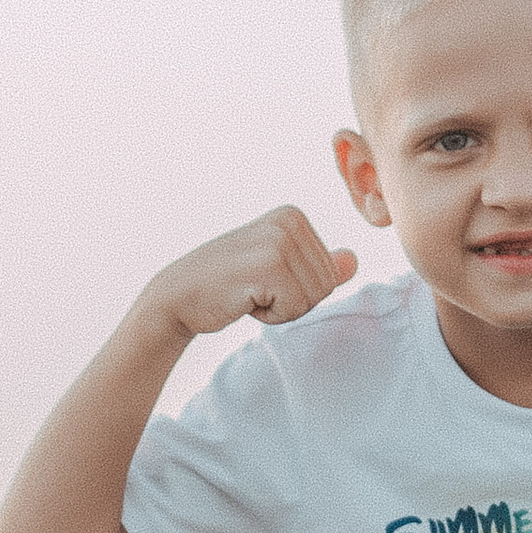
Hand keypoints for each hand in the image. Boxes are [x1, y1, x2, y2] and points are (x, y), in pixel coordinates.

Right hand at [144, 209, 357, 343]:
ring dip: (281, 308)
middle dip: (293, 300)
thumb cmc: (227, 284)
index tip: (263, 279)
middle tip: (254, 289)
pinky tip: (243, 300)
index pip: (331, 272)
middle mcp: (288, 221)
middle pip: (327, 285)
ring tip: (248, 292)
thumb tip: (353, 261)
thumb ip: (316, 265)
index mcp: (293, 216)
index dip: (299, 289)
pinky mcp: (268, 265)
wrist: (178, 297)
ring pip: (313, 299)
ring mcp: (278, 241)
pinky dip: (270, 316)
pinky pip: (295, 309)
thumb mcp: (277, 270)